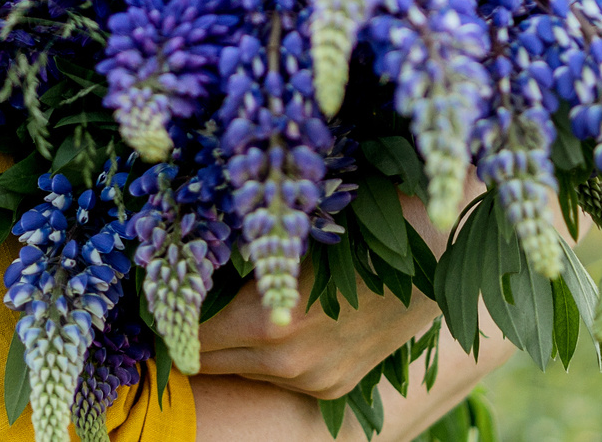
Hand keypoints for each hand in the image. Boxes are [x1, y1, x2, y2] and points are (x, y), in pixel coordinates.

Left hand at [194, 181, 473, 400]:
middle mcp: (288, 362)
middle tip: (180, 294)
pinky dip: (266, 351)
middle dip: (192, 329)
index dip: (170, 310)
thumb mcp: (293, 221)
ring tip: (226, 300)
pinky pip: (278, 375)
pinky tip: (274, 315)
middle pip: (208, 360)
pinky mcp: (334, 388)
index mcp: (270, 321)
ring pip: (242, 370)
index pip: (189, 335)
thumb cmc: (362, 214)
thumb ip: (239, 239)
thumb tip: (181, 231)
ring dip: (229, 341)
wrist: (442, 249)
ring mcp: (314, 380)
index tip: (159, 285)